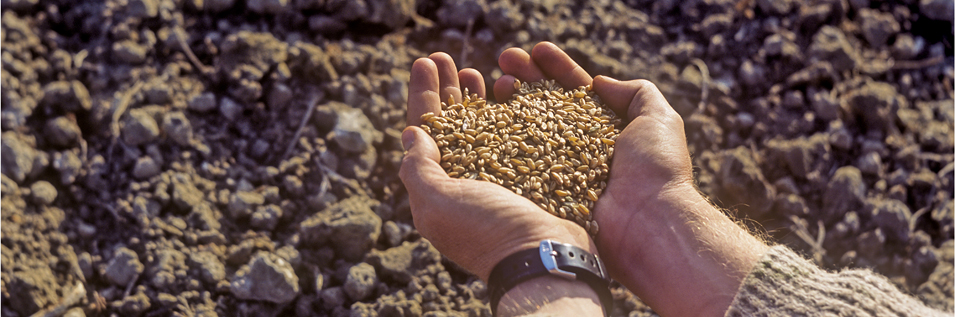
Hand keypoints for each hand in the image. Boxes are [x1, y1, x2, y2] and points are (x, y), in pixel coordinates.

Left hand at [399, 52, 594, 281]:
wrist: (547, 258)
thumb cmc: (488, 232)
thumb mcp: (438, 203)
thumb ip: (419, 169)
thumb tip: (411, 133)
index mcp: (441, 190)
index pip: (423, 133)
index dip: (422, 95)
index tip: (425, 62)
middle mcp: (469, 183)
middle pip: (452, 126)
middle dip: (447, 91)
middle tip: (446, 59)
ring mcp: (503, 179)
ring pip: (485, 128)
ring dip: (478, 97)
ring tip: (477, 71)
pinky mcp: (534, 176)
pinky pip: (520, 135)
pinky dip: (513, 111)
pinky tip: (514, 91)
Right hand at [495, 42, 767, 316]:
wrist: (647, 222)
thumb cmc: (656, 169)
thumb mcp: (658, 118)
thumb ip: (637, 92)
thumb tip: (599, 82)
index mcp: (605, 128)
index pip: (575, 90)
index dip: (555, 68)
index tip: (536, 50)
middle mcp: (579, 147)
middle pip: (544, 105)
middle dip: (525, 78)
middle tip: (505, 60)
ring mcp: (559, 168)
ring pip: (526, 128)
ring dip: (509, 101)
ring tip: (495, 82)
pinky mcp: (543, 190)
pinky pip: (517, 162)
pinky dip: (500, 139)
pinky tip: (488, 117)